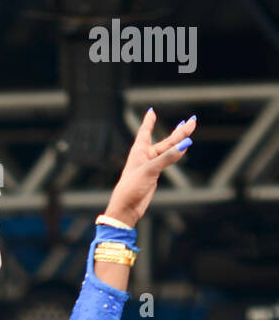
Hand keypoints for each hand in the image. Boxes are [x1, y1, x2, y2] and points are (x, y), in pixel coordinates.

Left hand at [103, 109, 196, 227]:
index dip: (149, 121)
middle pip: (165, 140)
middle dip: (179, 131)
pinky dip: (175, 154)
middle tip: (193, 120)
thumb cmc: (131, 187)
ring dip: (179, 140)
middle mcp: (145, 155)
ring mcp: (150, 165)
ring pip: (168, 150)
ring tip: (189, 129)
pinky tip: (182, 148)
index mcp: (139, 150)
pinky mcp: (154, 175)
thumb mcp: (150, 170)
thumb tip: (185, 145)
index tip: (151, 111)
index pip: (145, 131)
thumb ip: (167, 157)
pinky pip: (167, 160)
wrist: (126, 207)